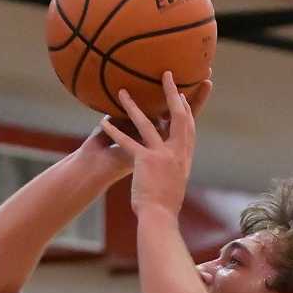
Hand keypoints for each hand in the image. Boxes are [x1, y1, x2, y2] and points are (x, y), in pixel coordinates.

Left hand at [100, 72, 204, 218]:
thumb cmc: (166, 205)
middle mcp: (177, 152)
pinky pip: (127, 141)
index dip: (186, 108)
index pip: (188, 127)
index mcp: (184, 157)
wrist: (160, 217)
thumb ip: (174, 168)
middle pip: (177, 116)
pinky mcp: (145, 161)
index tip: (182, 94)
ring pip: (147, 123)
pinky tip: (104, 120)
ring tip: (122, 92)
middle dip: (172, 93)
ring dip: (133, 106)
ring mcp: (162, 155)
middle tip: (166, 75)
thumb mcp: (176, 183)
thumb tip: (171, 165)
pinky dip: (114, 131)